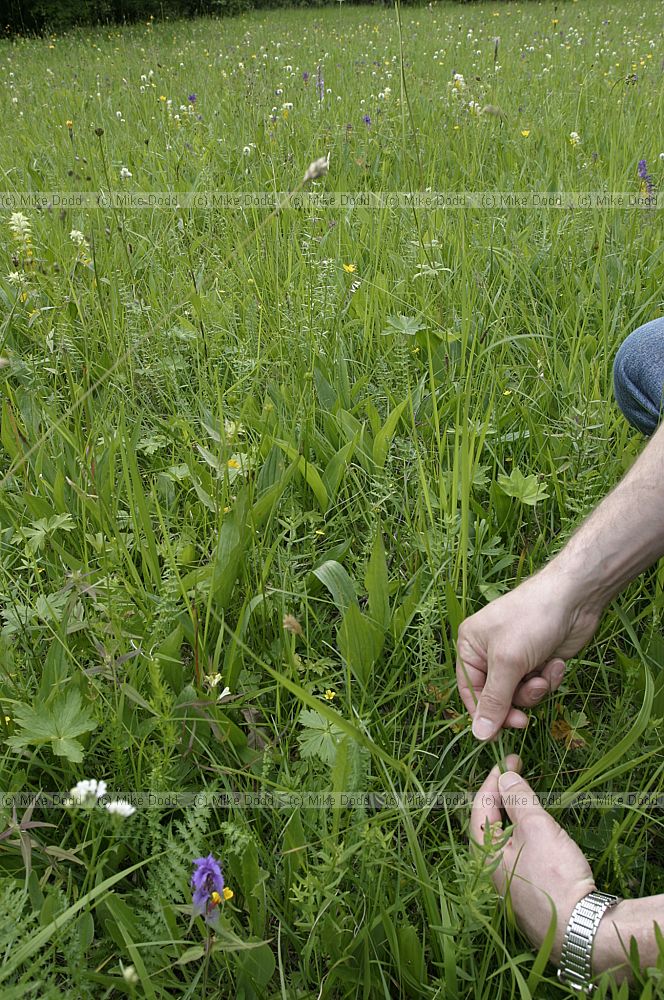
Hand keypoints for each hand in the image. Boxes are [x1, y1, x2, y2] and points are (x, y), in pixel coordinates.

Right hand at [456, 563, 601, 739]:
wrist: (574, 598)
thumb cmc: (531, 620)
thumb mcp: (508, 662)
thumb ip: (494, 700)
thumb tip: (478, 735)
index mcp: (471, 647)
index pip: (469, 690)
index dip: (483, 714)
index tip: (498, 735)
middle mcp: (490, 653)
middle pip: (496, 697)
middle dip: (515, 702)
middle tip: (526, 720)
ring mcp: (516, 658)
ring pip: (520, 694)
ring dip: (535, 690)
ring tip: (544, 674)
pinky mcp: (538, 661)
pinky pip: (539, 684)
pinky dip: (548, 678)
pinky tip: (556, 663)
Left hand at [469, 757, 595, 962]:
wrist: (580, 929)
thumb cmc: (554, 876)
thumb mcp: (537, 827)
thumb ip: (519, 798)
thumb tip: (505, 776)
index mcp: (483, 852)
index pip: (481, 805)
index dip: (494, 779)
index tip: (510, 760)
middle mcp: (489, 869)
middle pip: (490, 821)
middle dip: (502, 794)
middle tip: (518, 772)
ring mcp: (506, 883)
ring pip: (504, 838)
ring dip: (514, 814)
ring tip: (527, 795)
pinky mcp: (525, 893)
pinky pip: (518, 854)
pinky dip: (524, 835)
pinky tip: (538, 831)